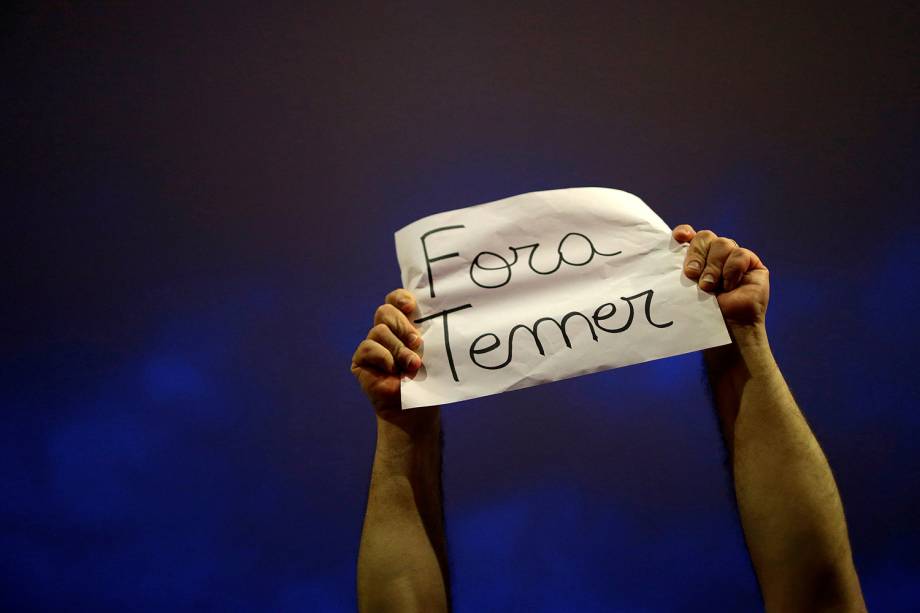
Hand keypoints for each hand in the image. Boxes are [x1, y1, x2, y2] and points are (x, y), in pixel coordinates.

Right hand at [351, 288, 423, 416]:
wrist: (414, 404)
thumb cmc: (425, 376)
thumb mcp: (428, 350)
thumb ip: (423, 331)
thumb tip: (420, 321)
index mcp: (402, 323)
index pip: (395, 300)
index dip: (400, 298)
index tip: (411, 307)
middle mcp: (385, 330)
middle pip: (385, 311)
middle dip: (402, 325)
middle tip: (416, 342)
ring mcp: (371, 344)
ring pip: (379, 330)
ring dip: (398, 348)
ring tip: (412, 364)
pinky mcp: (360, 358)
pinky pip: (369, 347)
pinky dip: (384, 357)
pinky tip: (393, 370)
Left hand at [672, 225, 769, 329]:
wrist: (725, 329)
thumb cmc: (702, 312)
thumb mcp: (686, 288)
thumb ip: (682, 270)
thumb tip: (670, 253)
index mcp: (697, 257)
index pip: (690, 236)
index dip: (684, 233)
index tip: (679, 238)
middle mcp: (715, 254)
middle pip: (704, 237)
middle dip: (696, 254)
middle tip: (691, 275)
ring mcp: (733, 257)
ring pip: (722, 243)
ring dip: (713, 267)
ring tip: (708, 287)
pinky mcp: (752, 263)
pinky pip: (740, 254)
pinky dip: (732, 270)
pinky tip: (730, 286)